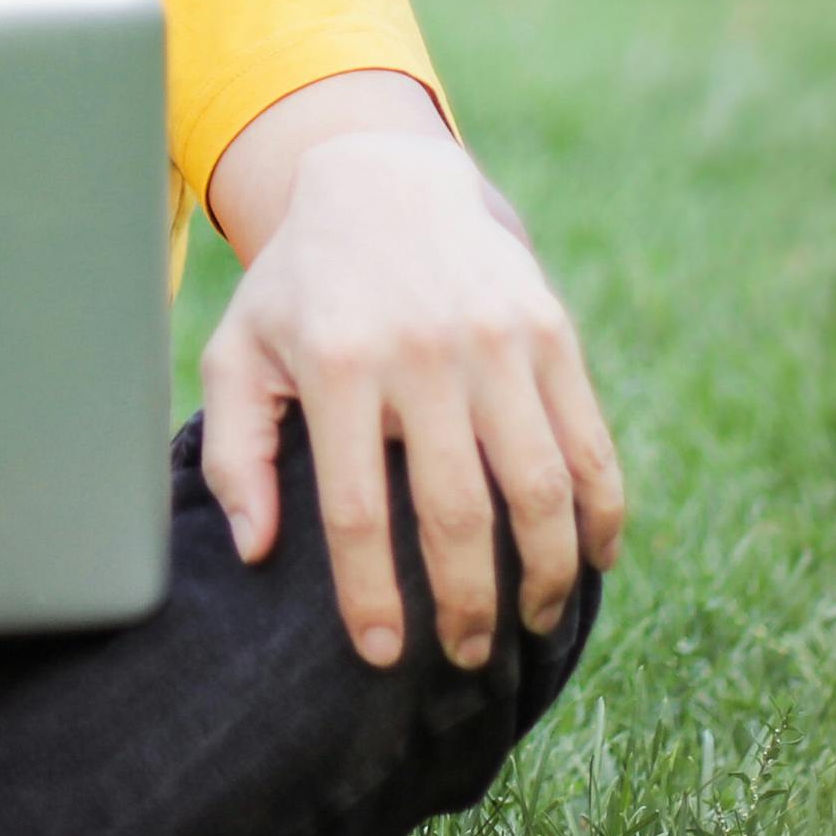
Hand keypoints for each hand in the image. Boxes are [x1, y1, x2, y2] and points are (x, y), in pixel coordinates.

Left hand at [198, 92, 625, 668]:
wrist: (385, 180)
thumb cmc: (301, 288)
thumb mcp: (239, 353)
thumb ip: (234, 453)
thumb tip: (255, 551)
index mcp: (339, 366)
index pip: (358, 511)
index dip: (373, 595)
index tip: (384, 655)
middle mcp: (424, 353)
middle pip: (458, 512)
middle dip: (467, 604)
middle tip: (468, 656)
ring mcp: (497, 340)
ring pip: (540, 486)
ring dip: (546, 571)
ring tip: (532, 621)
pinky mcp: (551, 330)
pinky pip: (589, 440)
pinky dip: (600, 510)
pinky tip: (592, 558)